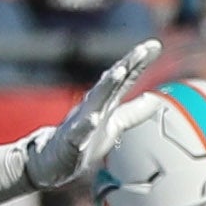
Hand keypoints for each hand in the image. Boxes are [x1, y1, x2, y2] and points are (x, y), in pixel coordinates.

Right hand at [0, 38, 164, 193]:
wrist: (49, 160)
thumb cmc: (83, 140)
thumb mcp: (114, 124)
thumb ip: (134, 112)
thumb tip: (156, 99)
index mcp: (106, 102)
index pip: (125, 78)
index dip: (139, 62)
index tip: (155, 45)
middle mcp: (93, 106)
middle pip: (112, 81)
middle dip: (127, 64)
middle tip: (142, 49)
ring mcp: (79, 121)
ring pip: (95, 100)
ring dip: (107, 85)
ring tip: (120, 71)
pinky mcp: (68, 141)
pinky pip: (77, 133)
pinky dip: (85, 126)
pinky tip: (93, 119)